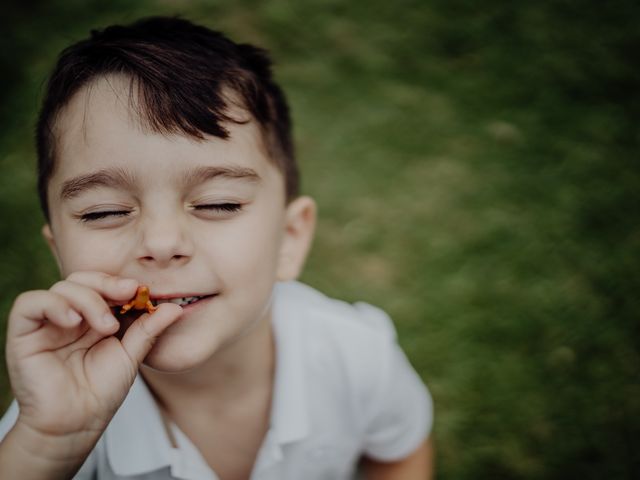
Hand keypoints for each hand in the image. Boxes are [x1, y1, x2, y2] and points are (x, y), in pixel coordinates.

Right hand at [5, 271, 181, 445]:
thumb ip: (149, 329)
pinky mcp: (23, 333)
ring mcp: (47, 323)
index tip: (140, 290)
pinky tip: (72, 320)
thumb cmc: (101, 391)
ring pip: (62, 287)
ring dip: (89, 299)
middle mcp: (70, 316)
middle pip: (83, 279)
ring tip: (105, 326)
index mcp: (94, 317)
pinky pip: (30, 303)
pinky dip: (54, 304)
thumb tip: (175, 307)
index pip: (103, 286)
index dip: (120, 283)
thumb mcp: (131, 355)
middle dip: (107, 283)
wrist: (76, 423)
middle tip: (128, 294)